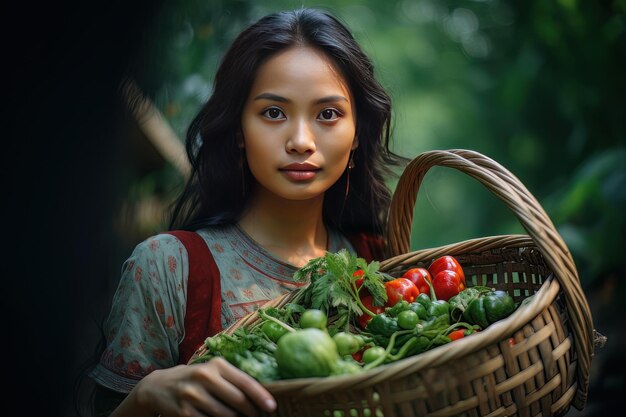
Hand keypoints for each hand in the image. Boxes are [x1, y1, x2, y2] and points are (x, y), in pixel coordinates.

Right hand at [127, 358, 276, 416]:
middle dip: (252, 412)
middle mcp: (205, 377)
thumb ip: (232, 379)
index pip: (244, 381)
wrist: (159, 386)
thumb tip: (260, 395)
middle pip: (238, 400)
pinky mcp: (185, 413)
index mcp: (216, 365)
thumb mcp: (211, 370)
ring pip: (226, 415)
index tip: (272, 407)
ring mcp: (193, 395)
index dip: (260, 396)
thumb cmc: (194, 378)